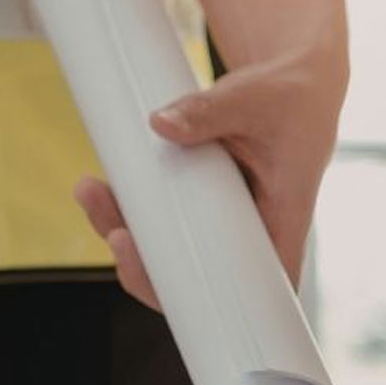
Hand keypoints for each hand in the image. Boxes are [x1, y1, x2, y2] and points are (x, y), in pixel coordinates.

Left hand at [76, 44, 343, 309]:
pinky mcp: (204, 205)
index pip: (255, 289)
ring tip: (91, 192)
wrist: (294, 83)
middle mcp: (253, 234)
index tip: (167, 286)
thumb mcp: (252, 99)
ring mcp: (224, 223)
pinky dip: (132, 211)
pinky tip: (102, 189)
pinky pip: (165, 223)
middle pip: (199, 279)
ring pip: (173, 253)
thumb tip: (159, 124)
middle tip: (115, 233)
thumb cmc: (288, 97)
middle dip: (148, 267)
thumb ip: (208, 111)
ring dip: (127, 234)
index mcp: (283, 222)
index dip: (209, 301)